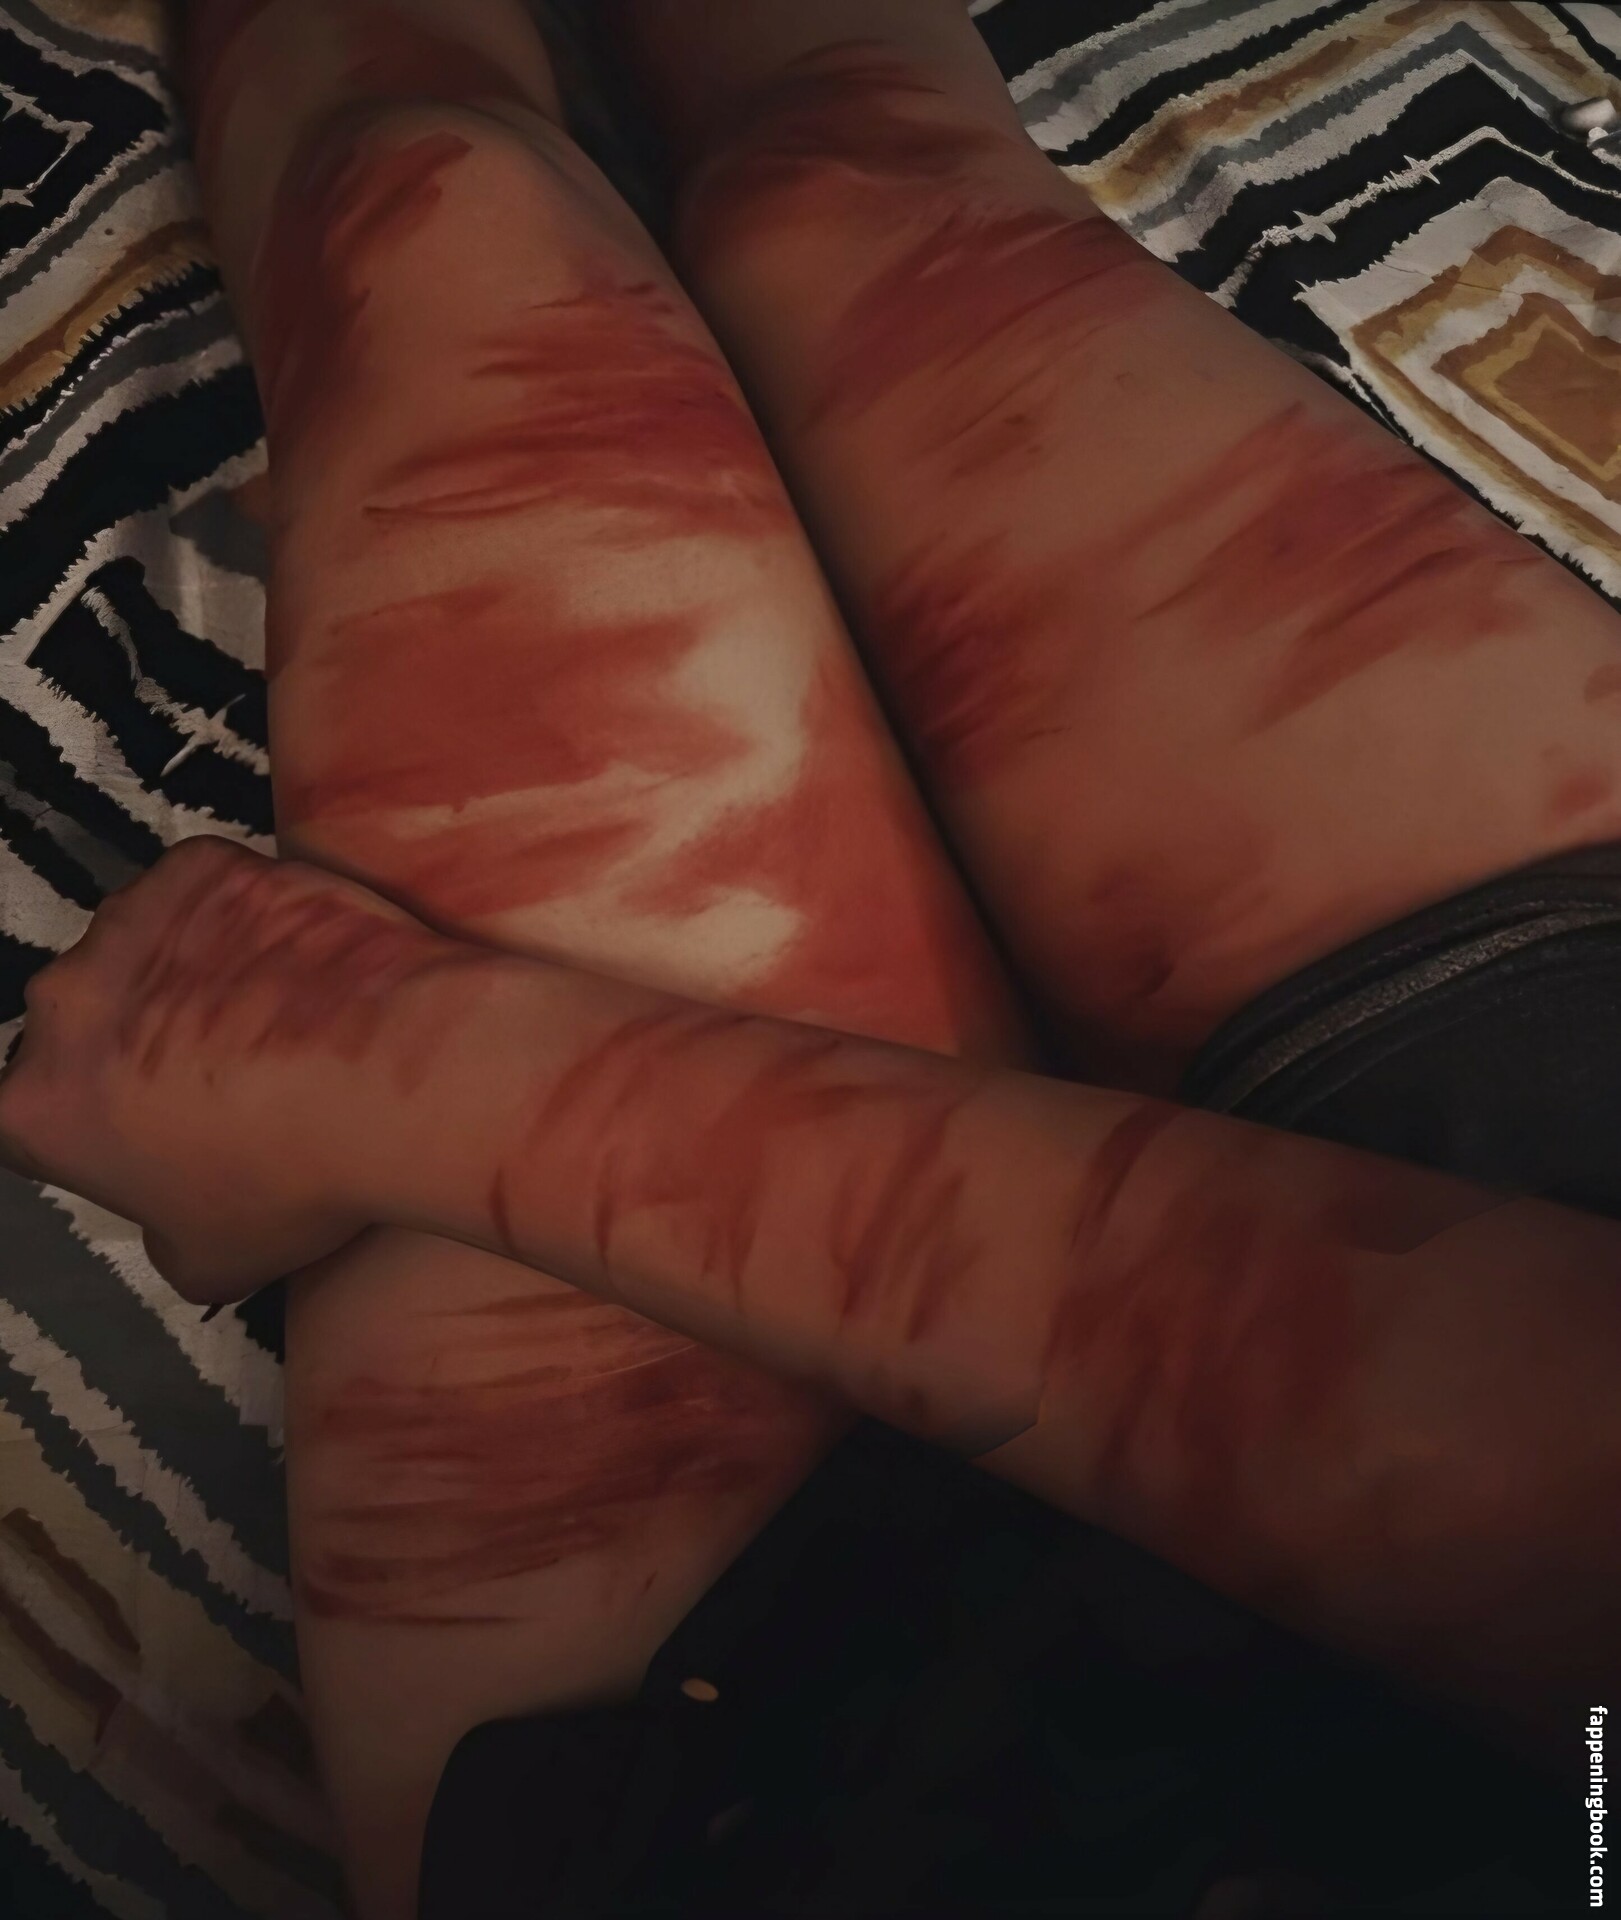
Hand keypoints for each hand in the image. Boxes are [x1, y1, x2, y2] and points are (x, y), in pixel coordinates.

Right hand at [0, 835, 448, 1303]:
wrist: (395, 1077)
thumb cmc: (302, 1176)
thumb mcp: (212, 1261)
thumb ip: (160, 1233)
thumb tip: (175, 1221)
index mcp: (37, 1107)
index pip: (35, 1115)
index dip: (93, 1126)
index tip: (146, 1133)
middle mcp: (62, 1004)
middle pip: (86, 1021)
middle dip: (137, 1042)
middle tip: (221, 1074)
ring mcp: (129, 922)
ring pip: (146, 946)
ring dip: (191, 973)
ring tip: (276, 1015)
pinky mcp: (199, 868)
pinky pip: (210, 888)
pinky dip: (246, 913)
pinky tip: (302, 959)